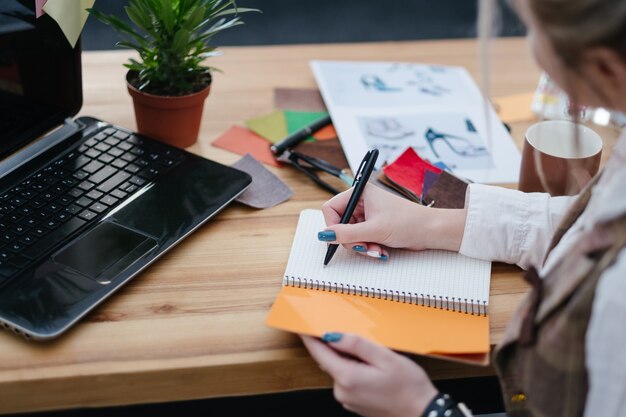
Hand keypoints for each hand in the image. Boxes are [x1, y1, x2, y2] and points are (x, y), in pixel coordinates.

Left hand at [301, 333, 437, 416]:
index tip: (303, 325)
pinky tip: (373, 369)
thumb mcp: (385, 357)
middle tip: (353, 334)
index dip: (310, 337)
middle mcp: (342, 391)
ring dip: (349, 358)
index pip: (319, 353)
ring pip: (340, 370)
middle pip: (330, 360)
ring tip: (372, 356)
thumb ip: (356, 344)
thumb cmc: (408, 386)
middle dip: (336, 346)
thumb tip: (331, 335)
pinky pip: (348, 380)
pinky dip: (355, 369)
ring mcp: (347, 399)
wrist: (423, 413)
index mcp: (347, 377)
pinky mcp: (355, 403)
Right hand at [319, 184, 467, 257]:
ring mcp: (368, 215)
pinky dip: (368, 247)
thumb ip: (346, 234)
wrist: (431, 231)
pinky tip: (380, 250)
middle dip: (352, 240)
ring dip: (361, 246)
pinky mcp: (374, 227)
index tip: (339, 239)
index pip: (331, 208)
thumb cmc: (408, 222)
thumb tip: (324, 235)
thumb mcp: (374, 230)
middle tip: (364, 246)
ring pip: (350, 235)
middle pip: (340, 224)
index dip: (333, 226)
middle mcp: (362, 202)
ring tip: (376, 249)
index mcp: (360, 193)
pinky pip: (361, 240)